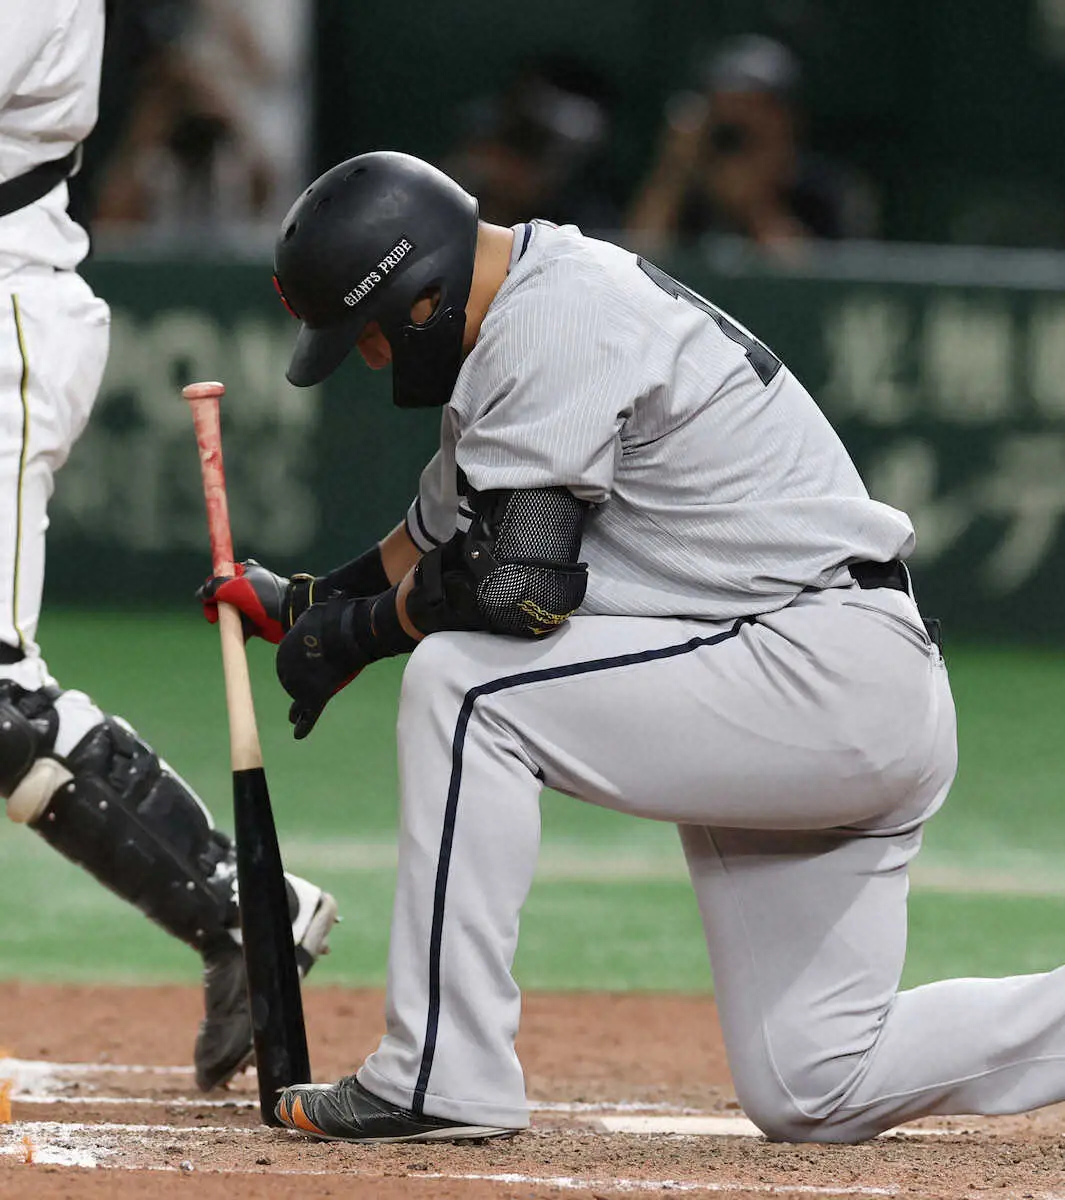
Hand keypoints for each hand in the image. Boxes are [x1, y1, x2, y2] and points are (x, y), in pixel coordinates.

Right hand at [198, 560, 315, 643]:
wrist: (291, 615)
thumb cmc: (266, 597)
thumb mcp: (237, 588)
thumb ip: (215, 588)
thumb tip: (201, 593)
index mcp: (243, 572)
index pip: (218, 579)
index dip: (210, 590)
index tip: (209, 601)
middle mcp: (246, 587)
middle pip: (220, 599)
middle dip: (216, 609)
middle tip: (214, 618)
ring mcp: (250, 605)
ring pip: (228, 615)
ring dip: (227, 622)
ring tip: (235, 626)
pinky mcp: (254, 621)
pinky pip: (239, 628)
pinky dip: (237, 633)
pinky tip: (243, 635)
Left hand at [276, 596, 369, 738]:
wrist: (348, 631)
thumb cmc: (336, 617)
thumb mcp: (320, 611)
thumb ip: (320, 613)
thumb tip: (338, 596)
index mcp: (287, 648)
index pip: (288, 661)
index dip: (297, 667)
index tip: (304, 669)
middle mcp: (289, 668)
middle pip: (292, 682)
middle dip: (295, 688)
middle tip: (295, 696)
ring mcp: (302, 683)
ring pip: (299, 701)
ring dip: (297, 710)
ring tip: (293, 718)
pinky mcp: (317, 695)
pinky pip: (310, 714)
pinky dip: (304, 725)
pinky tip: (298, 734)